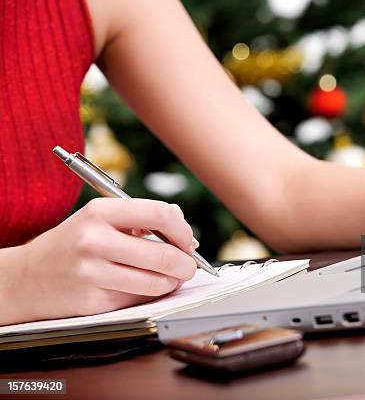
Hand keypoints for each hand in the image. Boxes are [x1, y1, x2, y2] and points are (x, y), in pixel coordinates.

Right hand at [11, 198, 196, 323]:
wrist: (26, 278)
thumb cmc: (74, 244)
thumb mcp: (100, 219)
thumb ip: (142, 219)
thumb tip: (184, 230)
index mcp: (100, 212)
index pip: (160, 214)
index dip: (183, 230)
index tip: (187, 240)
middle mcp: (94, 241)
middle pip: (164, 255)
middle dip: (187, 264)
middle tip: (189, 266)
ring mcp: (92, 273)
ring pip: (157, 282)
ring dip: (172, 282)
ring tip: (169, 277)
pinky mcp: (94, 302)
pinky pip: (140, 299)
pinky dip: (151, 294)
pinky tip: (143, 287)